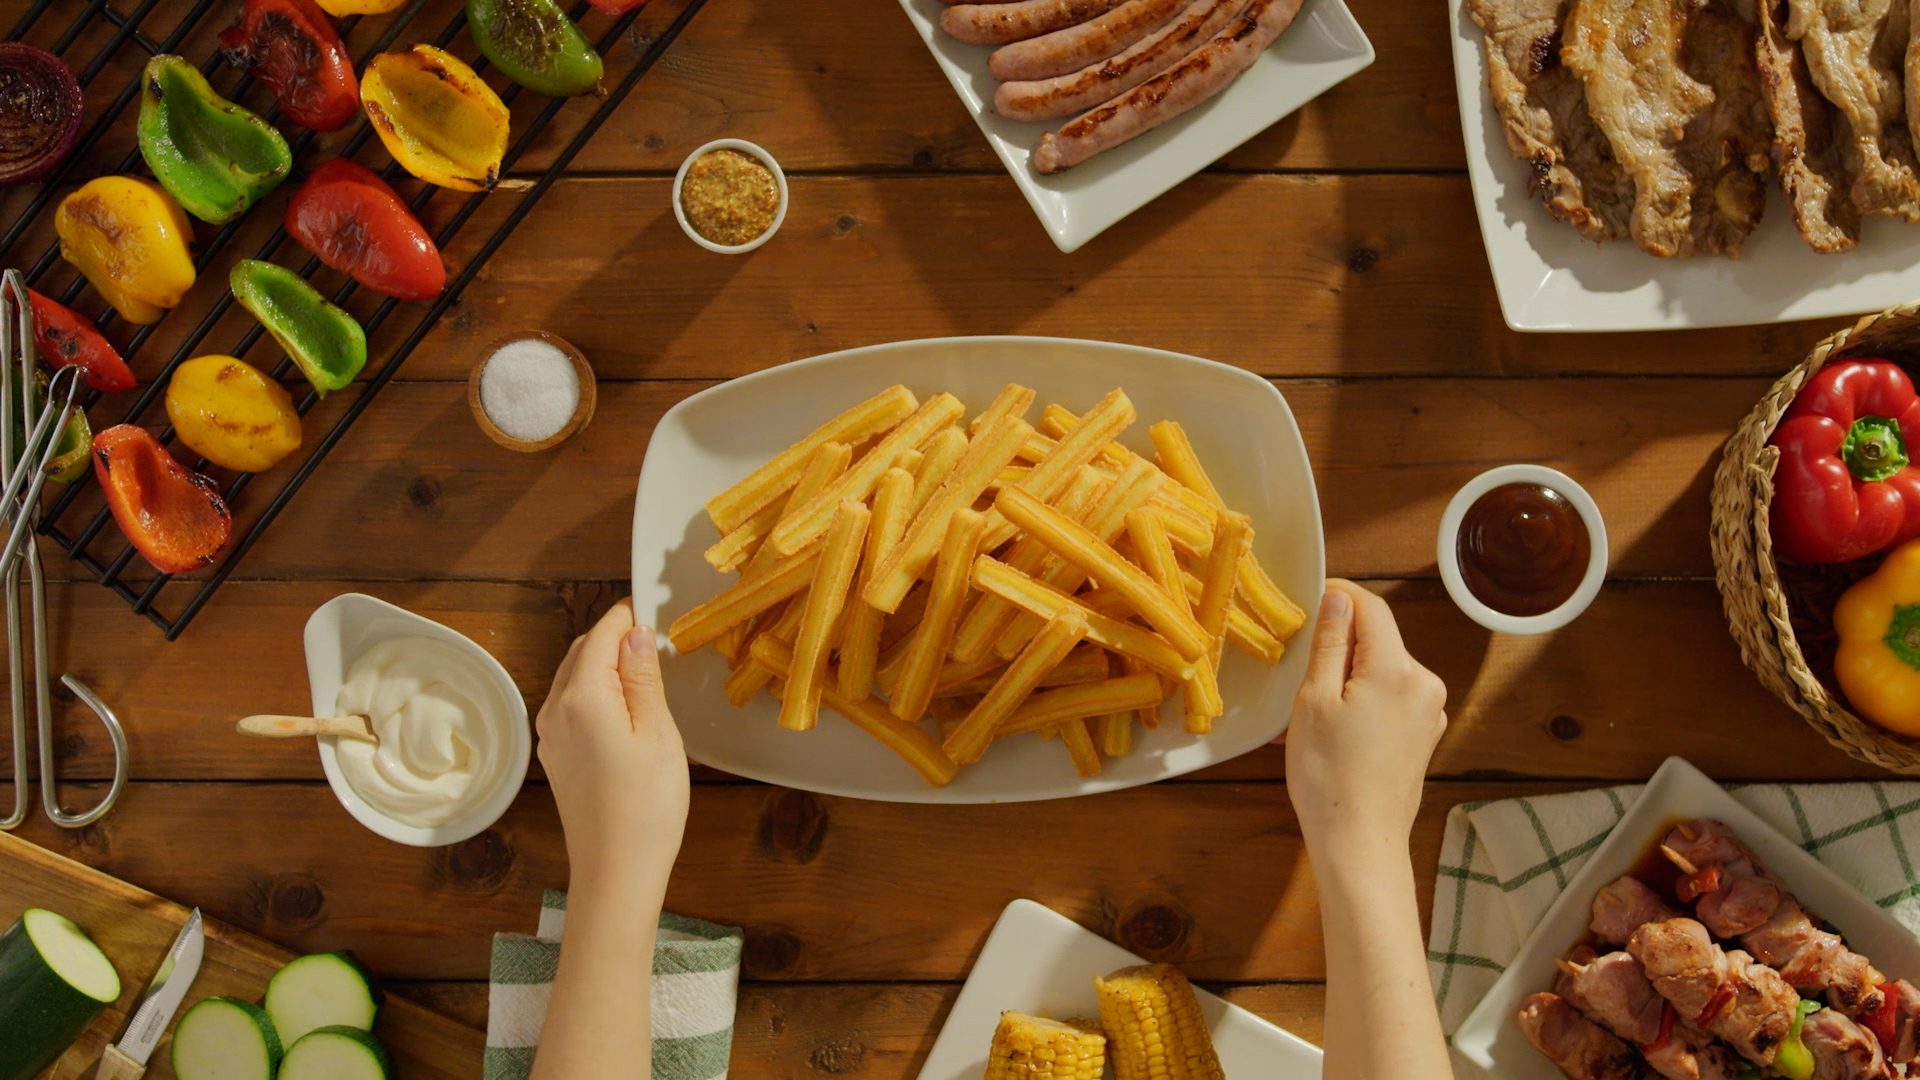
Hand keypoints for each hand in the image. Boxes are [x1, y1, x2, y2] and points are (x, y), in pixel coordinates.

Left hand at [536, 599, 689, 891]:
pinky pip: (572, 707)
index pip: (601, 634)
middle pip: (582, 652)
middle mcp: (554, 709)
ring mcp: (550, 736)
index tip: (655, 610)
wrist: (616, 872)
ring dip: (605, 667)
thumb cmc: (647, 803)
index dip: (628, 617)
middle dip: (615, 639)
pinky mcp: (555, 758)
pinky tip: (626, 711)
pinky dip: (596, 694)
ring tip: (647, 676)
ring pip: (575, 679)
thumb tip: (635, 632)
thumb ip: (643, 677)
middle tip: (657, 643)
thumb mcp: (658, 732)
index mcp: (581, 696)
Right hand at [1284, 580, 1447, 848]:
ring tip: (1312, 711)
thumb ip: (1328, 643)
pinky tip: (1336, 730)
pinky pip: (1392, 698)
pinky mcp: (1427, 735)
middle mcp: (1425, 683)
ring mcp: (1431, 711)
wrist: (1360, 842)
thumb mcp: (1313, 701)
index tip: (1310, 598)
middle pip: (1378, 640)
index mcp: (1397, 668)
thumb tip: (1338, 598)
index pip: (1370, 608)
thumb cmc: (1328, 773)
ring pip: (1383, 670)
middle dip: (1340, 645)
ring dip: (1349, 676)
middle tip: (1299, 673)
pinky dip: (1363, 700)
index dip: (1340, 595)